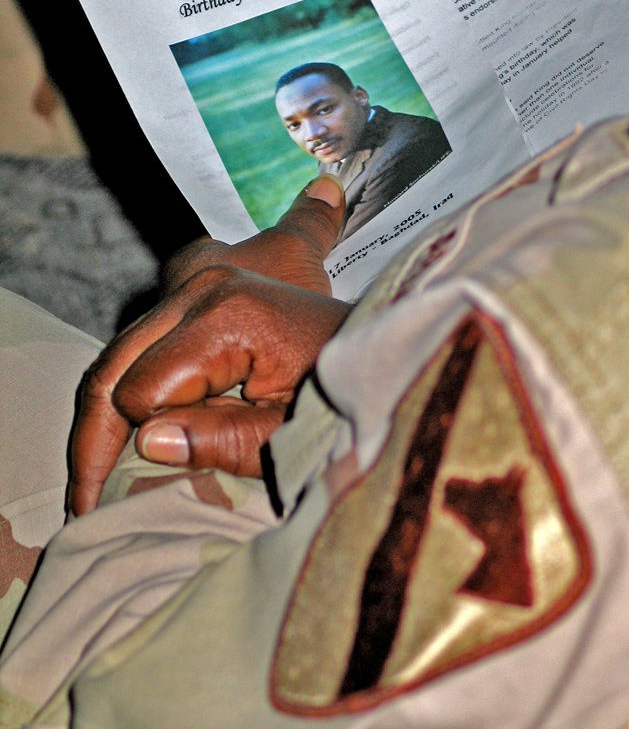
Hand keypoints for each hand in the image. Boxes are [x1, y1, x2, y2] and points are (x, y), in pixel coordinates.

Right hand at [69, 176, 349, 515]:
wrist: (375, 336)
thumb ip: (225, 439)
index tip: (158, 482)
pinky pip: (139, 346)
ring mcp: (194, 284)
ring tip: (93, 495)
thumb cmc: (345, 387)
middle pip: (115, 365)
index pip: (143, 387)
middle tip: (86, 509)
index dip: (148, 439)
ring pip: (117, 354)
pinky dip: (123, 396)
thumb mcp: (292, 429)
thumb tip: (148, 443)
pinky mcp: (194, 295)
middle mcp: (201, 286)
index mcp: (227, 314)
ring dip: (101, 422)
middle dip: (94, 440)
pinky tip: (119, 452)